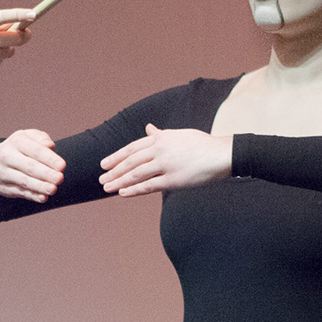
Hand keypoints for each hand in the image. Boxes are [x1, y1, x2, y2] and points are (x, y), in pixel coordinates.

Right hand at [0, 128, 64, 202]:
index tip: (62, 166)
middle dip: (46, 173)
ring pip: (24, 181)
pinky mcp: (4, 187)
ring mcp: (4, 173)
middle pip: (29, 166)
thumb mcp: (28, 137)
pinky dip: (33, 195)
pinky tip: (43, 197)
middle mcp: (7, 157)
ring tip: (53, 189)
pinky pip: (20, 192)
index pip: (35, 150)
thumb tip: (50, 146)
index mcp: (16, 141)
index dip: (49, 159)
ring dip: (40, 186)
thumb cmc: (19, 148)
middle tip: (60, 178)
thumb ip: (41, 138)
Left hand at [100, 124, 232, 196]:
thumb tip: (148, 128)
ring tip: (106, 187)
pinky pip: (149, 186)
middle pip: (130, 161)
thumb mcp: (178, 135)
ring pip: (136, 174)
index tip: (104, 164)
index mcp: (161, 138)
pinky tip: (122, 193)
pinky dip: (134, 190)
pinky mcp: (173, 179)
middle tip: (100, 178)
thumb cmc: (201, 145)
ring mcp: (166, 164)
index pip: (132, 148)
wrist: (221, 154)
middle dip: (114, 170)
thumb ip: (161, 134)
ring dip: (119, 181)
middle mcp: (160, 149)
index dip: (116, 156)